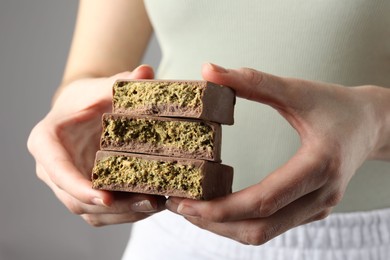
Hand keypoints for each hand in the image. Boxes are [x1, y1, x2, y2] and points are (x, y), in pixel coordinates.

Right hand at [28, 65, 165, 225]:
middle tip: (147, 202)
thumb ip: (123, 81)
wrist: (83, 110)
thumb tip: (146, 73)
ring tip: (155, 205)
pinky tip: (151, 205)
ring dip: (122, 214)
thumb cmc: (88, 98)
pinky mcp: (83, 192)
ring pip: (89, 211)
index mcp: (47, 141)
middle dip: (112, 206)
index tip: (105, 198)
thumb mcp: (102, 86)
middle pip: (74, 199)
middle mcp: (52, 169)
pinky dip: (125, 213)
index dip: (78, 186)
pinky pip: (101, 213)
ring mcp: (67, 184)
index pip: (57, 169)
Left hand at [166, 63, 387, 244]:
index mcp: (319, 166)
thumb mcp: (298, 90)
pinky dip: (241, 222)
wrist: (373, 124)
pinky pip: (272, 226)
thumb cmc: (338, 106)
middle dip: (214, 223)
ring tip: (193, 210)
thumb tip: (209, 71)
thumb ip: (254, 81)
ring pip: (263, 233)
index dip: (220, 208)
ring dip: (224, 227)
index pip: (263, 201)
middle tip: (179, 207)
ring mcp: (317, 207)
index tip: (185, 203)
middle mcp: (320, 196)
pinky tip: (220, 207)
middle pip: (259, 228)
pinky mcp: (312, 209)